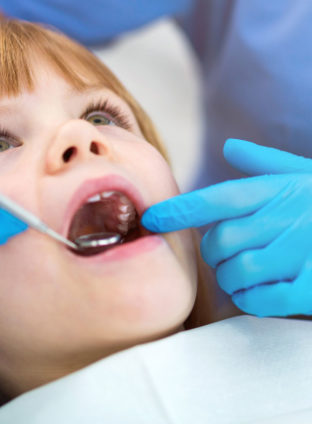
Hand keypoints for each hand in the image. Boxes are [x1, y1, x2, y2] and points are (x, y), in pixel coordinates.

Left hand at [141, 139, 311, 316]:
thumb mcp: (308, 177)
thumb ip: (267, 164)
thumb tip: (231, 146)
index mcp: (278, 192)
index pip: (215, 199)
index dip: (178, 210)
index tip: (152, 219)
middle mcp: (285, 220)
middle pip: (219, 244)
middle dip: (217, 254)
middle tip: (232, 255)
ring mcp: (300, 254)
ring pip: (235, 274)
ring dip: (234, 281)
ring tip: (249, 276)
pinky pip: (261, 301)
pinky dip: (254, 302)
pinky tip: (263, 296)